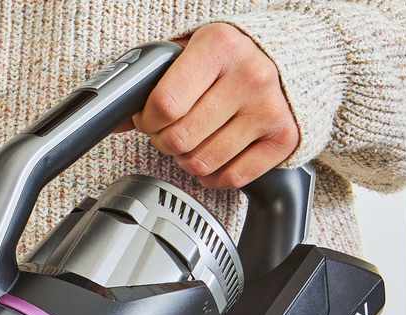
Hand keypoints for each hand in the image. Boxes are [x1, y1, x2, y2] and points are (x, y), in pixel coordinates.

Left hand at [133, 23, 299, 188]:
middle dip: (164, 142)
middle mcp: (249, 77)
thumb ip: (154, 79)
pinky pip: (232, 178)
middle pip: (180, 139)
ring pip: (203, 163)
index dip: (148, 120)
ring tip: (192, 142)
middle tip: (169, 132)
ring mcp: (269, 110)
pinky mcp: (284, 139)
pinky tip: (213, 157)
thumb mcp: (190, 51)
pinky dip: (214, 176)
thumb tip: (114, 118)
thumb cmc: (231, 56)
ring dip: (187, 161)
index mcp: (220, 46)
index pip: (165, 104)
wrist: (291, 57)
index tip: (150, 118)